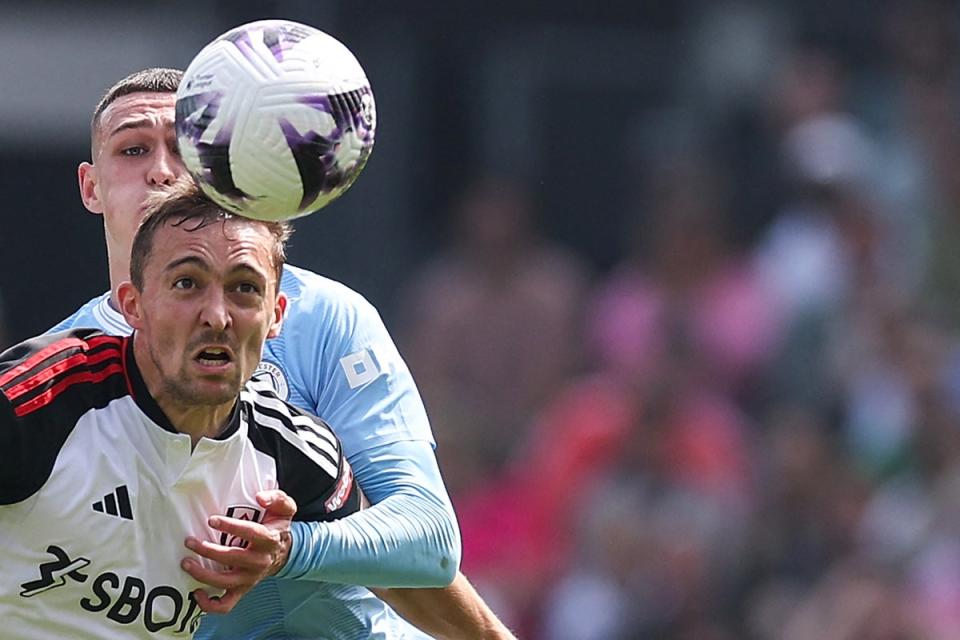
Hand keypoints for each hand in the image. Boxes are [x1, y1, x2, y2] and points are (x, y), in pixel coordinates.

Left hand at [181, 489, 296, 613]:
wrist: (283, 552)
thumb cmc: (277, 527)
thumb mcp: (284, 508)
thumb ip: (276, 498)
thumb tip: (260, 497)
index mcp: (269, 540)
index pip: (250, 533)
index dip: (231, 527)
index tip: (212, 520)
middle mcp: (259, 561)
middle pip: (232, 558)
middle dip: (208, 550)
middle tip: (190, 541)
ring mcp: (250, 578)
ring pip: (224, 582)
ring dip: (202, 575)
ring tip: (186, 563)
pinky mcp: (242, 590)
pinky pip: (225, 605)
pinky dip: (209, 604)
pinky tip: (196, 593)